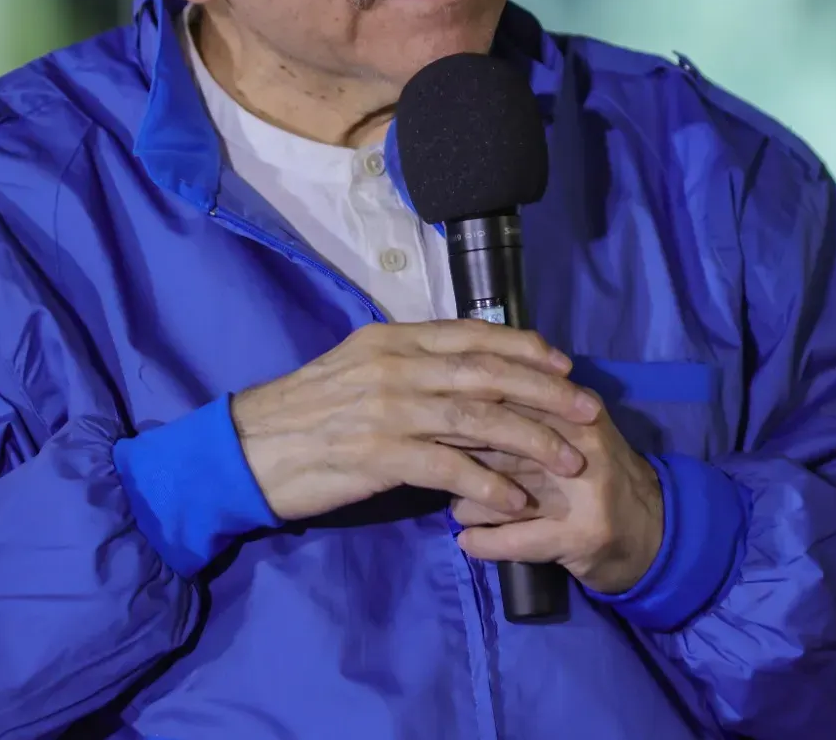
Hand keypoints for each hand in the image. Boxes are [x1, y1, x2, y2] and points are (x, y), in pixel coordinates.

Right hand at [231, 321, 602, 522]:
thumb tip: (460, 367)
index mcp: (392, 339)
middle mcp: (395, 366)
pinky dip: (490, 484)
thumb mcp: (355, 367)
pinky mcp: (379, 455)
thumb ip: (407, 363)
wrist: (246, 448)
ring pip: (479, 418)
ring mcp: (388, 409)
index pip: (472, 334)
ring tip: (571, 459)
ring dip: (532, 440)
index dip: (524, 347)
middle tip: (588, 410)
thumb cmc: (303, 411)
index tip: (564, 364)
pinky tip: (518, 501)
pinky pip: (450, 467)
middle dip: (546, 392)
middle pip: (488, 374)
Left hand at [451, 403, 664, 594]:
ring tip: (460, 508)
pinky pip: (514, 541)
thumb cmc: (598, 474)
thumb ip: (528, 408)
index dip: (461, 413)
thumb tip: (461, 396)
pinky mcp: (578, 536)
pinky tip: (467, 542)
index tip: (433, 424)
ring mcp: (580, 493)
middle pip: (497, 447)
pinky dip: (484, 543)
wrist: (653, 531)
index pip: (505, 399)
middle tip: (435, 467)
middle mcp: (579, 445)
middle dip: (457, 459)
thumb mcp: (572, 430)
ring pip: (499, 495)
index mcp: (575, 410)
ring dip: (467, 504)